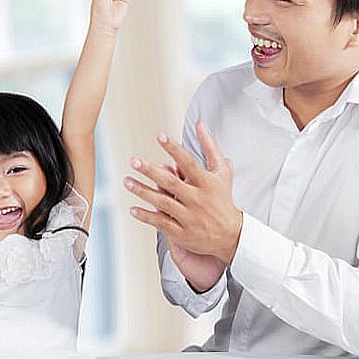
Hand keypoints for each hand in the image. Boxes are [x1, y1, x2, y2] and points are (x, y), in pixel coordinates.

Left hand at [125, 119, 242, 270]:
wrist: (231, 235)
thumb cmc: (222, 198)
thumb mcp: (221, 172)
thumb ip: (209, 147)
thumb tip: (200, 123)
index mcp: (206, 183)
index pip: (188, 163)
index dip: (174, 149)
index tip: (159, 136)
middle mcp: (197, 199)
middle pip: (171, 183)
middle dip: (151, 171)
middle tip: (134, 161)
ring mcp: (189, 217)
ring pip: (162, 202)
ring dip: (143, 191)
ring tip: (127, 181)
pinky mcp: (182, 232)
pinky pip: (161, 223)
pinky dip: (146, 216)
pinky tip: (132, 209)